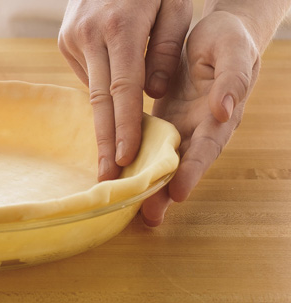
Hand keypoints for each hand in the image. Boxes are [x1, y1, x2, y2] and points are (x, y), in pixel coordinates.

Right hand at [58, 0, 191, 180]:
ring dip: (106, 118)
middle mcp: (89, 35)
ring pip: (92, 90)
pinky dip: (102, 88)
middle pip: (99, 100)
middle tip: (107, 178)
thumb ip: (168, 50)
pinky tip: (113, 86)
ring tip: (116, 147)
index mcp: (121, 26)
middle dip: (106, 142)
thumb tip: (153, 94)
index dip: (125, 127)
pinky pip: (87, 75)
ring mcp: (72, 38)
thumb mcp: (175, 5)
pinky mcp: (64, 41)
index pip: (123, 88)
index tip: (126, 159)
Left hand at [141, 11, 260, 225]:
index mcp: (221, 117)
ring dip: (150, 184)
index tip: (178, 193)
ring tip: (132, 209)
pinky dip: (137, 161)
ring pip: (163, 161)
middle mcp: (200, 129)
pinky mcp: (164, 122)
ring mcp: (181, 127)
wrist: (213, 35)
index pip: (206, 148)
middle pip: (183, 165)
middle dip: (167, 191)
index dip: (192, 171)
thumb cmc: (228, 41)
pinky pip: (149, 144)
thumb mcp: (233, 52)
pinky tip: (121, 177)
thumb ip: (232, 81)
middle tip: (150, 215)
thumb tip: (224, 111)